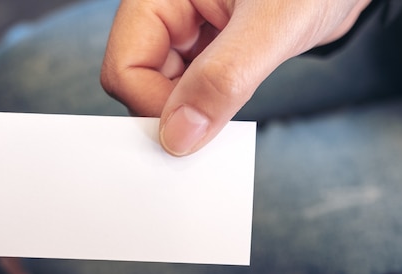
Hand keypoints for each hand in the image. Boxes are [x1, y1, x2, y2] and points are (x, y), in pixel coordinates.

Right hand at [101, 0, 370, 155]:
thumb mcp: (275, 22)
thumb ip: (224, 77)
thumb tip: (179, 133)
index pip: (126, 64)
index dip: (152, 105)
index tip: (190, 130)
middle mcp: (170, 8)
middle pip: (139, 78)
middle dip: (171, 109)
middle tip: (210, 125)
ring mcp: (189, 27)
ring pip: (164, 86)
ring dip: (192, 108)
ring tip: (231, 103)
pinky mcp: (212, 44)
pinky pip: (192, 86)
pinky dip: (207, 104)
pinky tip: (232, 100)